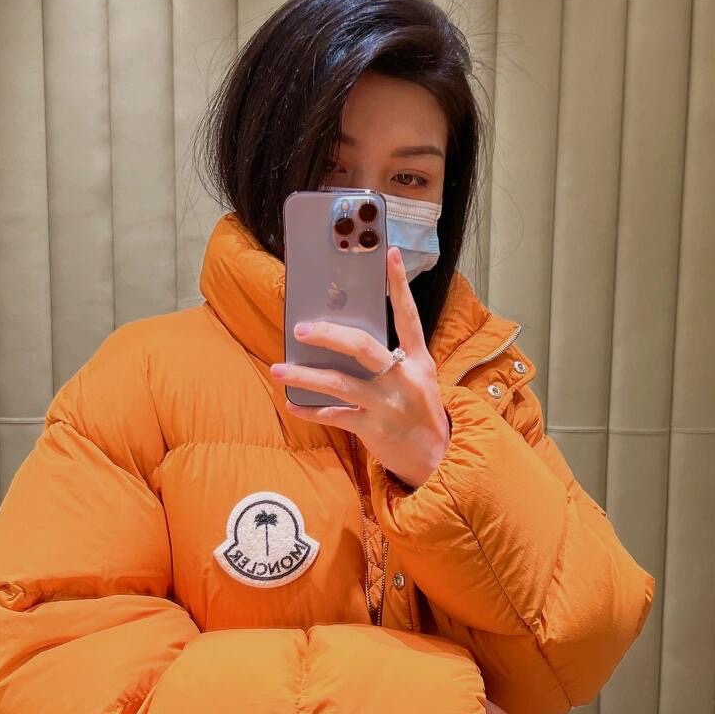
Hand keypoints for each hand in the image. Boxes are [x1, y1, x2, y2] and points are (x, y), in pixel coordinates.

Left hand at [270, 246, 450, 489]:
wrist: (437, 460)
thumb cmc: (422, 414)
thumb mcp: (421, 380)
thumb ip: (396, 358)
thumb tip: (350, 338)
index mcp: (418, 361)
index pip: (408, 316)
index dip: (399, 284)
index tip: (389, 254)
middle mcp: (403, 378)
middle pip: (363, 346)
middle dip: (329, 335)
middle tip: (301, 328)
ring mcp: (386, 404)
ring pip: (339, 383)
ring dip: (304, 375)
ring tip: (277, 368)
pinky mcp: (373, 428)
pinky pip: (334, 415)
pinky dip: (310, 410)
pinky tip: (291, 403)